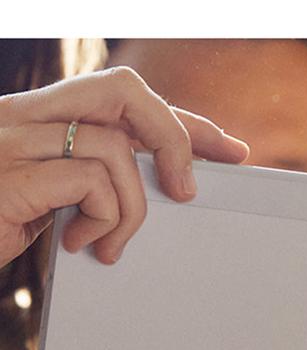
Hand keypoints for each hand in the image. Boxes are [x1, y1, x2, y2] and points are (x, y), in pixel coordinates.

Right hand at [0, 66, 248, 267]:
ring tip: (110, 242)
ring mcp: (13, 142)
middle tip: (187, 191)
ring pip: (116, 148)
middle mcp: (25, 116)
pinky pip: (89, 181)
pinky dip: (105, 217)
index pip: (126, 98)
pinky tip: (83, 243)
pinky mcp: (10, 178)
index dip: (184, 120)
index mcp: (40, 117)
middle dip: (176, 137)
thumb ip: (92, 179)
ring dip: (132, 208)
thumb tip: (162, 185)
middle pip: (124, 91)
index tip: (228, 149)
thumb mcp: (54, 197)